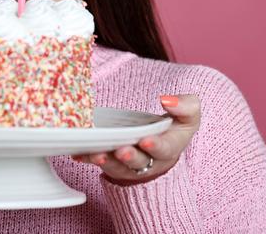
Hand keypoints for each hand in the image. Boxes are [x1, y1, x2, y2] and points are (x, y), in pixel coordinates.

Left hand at [71, 94, 200, 184]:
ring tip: (97, 154)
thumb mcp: (188, 116)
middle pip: (138, 162)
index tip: (147, 140)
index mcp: (169, 148)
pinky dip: (87, 158)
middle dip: (129, 156)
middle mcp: (148, 161)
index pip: (164, 149)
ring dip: (106, 160)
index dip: (156, 146)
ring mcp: (128, 165)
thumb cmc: (173, 128)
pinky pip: (98, 161)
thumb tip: (168, 100)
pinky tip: (78, 154)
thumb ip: (186, 107)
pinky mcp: (112, 163)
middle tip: (121, 150)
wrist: (158, 143)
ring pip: (116, 166)